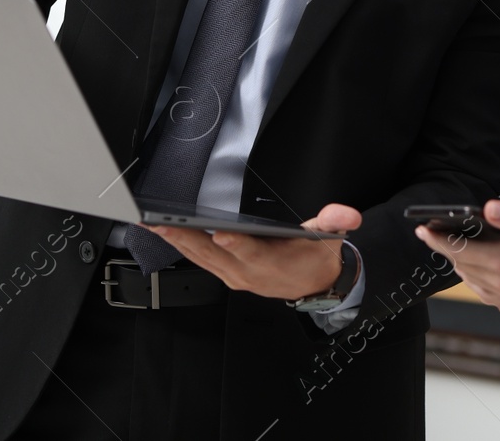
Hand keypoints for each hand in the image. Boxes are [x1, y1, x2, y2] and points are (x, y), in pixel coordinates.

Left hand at [144, 202, 362, 300]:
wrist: (314, 286)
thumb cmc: (315, 258)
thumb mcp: (330, 239)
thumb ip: (335, 222)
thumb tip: (347, 214)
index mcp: (272, 262)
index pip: (252, 253)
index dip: (237, 245)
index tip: (220, 235)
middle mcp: (248, 273)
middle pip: (213, 255)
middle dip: (186, 238)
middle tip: (161, 222)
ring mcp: (234, 276)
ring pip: (200, 258)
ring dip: (175, 241)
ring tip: (152, 223)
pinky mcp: (226, 274)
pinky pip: (199, 261)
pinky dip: (181, 246)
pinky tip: (165, 233)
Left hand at [414, 200, 499, 315]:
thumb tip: (487, 209)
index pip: (459, 250)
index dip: (437, 239)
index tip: (422, 229)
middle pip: (463, 266)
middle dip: (445, 250)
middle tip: (431, 235)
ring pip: (473, 283)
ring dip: (460, 267)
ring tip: (453, 251)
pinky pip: (489, 296)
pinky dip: (478, 285)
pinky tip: (480, 274)